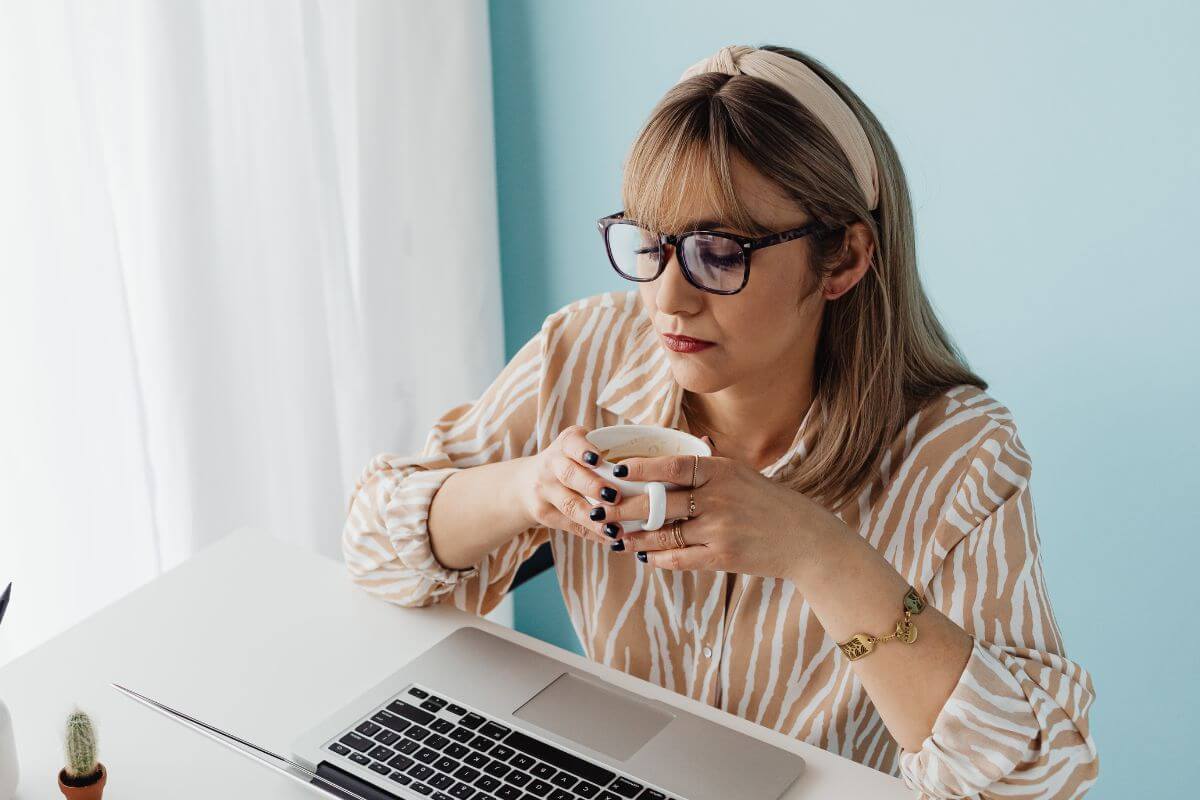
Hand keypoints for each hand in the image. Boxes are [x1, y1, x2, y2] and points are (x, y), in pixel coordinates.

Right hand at [517, 425, 625, 545]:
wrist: (527, 483)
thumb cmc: (571, 463)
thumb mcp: (580, 448)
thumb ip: (610, 450)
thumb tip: (655, 465)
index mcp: (566, 443)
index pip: (572, 443)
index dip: (584, 451)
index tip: (598, 459)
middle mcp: (552, 463)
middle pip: (570, 475)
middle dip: (593, 486)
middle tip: (615, 497)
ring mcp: (544, 489)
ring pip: (569, 505)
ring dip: (594, 518)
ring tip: (615, 529)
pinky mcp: (542, 513)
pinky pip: (569, 525)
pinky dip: (591, 532)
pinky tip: (608, 538)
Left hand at [605, 436, 844, 579]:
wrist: (805, 540)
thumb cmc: (771, 504)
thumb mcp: (744, 474)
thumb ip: (711, 465)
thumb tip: (681, 450)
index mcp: (721, 470)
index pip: (671, 465)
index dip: (640, 468)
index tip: (616, 472)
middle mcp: (718, 497)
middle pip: (659, 501)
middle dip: (624, 507)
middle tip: (600, 509)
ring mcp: (719, 528)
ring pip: (663, 532)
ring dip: (635, 536)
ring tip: (616, 537)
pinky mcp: (722, 556)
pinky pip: (679, 557)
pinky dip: (658, 557)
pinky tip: (644, 556)